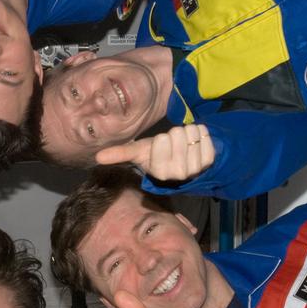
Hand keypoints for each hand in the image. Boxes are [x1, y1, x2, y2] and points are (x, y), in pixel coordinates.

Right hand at [95, 124, 214, 181]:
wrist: (184, 159)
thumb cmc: (158, 154)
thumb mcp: (139, 152)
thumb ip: (120, 154)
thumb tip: (97, 158)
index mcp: (159, 173)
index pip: (161, 140)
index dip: (160, 139)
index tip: (160, 146)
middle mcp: (178, 174)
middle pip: (177, 134)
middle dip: (174, 134)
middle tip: (173, 144)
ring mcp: (196, 169)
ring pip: (192, 134)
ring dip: (188, 132)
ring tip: (184, 142)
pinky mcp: (209, 161)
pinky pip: (205, 135)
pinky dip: (201, 132)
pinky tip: (196, 140)